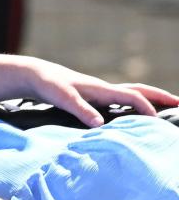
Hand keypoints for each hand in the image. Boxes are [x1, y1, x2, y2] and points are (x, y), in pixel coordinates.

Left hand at [27, 58, 178, 126]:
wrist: (35, 75)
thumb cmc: (48, 85)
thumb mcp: (62, 98)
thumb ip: (80, 109)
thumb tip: (99, 124)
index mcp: (100, 88)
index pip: (131, 96)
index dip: (146, 107)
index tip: (158, 122)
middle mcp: (103, 89)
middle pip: (138, 90)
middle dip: (159, 97)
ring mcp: (99, 92)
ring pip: (130, 94)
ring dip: (149, 100)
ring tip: (165, 109)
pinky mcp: (92, 97)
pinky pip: (120, 100)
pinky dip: (134, 105)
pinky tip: (134, 115)